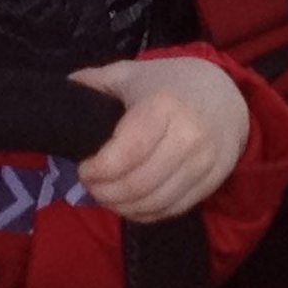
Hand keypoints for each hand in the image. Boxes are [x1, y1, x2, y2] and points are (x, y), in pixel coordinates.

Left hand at [69, 57, 249, 221]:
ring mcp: (206, 161)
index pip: (126, 154)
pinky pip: (175, 209)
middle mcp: (189, 136)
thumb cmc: (168, 84)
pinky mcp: (215, 180)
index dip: (98, 171)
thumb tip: (62, 88)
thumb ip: (94, 82)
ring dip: (123, 207)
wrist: (225, 93)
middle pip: (138, 184)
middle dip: (105, 192)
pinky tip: (132, 204)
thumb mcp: (130, 74)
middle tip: (91, 186)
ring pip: (155, 202)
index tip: (83, 169)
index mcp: (163, 107)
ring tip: (108, 196)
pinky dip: (147, 214)